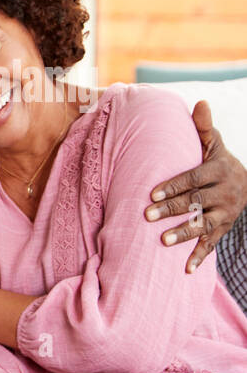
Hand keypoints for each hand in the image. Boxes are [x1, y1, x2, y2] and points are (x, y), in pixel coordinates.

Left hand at [145, 99, 246, 272]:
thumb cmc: (219, 162)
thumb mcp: (214, 144)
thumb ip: (204, 127)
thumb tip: (199, 102)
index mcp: (219, 170)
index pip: (193, 178)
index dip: (173, 186)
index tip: (151, 193)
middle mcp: (224, 193)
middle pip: (195, 202)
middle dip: (171, 210)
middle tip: (145, 216)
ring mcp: (225, 213)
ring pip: (204, 224)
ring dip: (184, 233)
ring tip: (162, 241)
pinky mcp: (224, 229)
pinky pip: (212, 244)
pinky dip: (200, 257)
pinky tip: (186, 270)